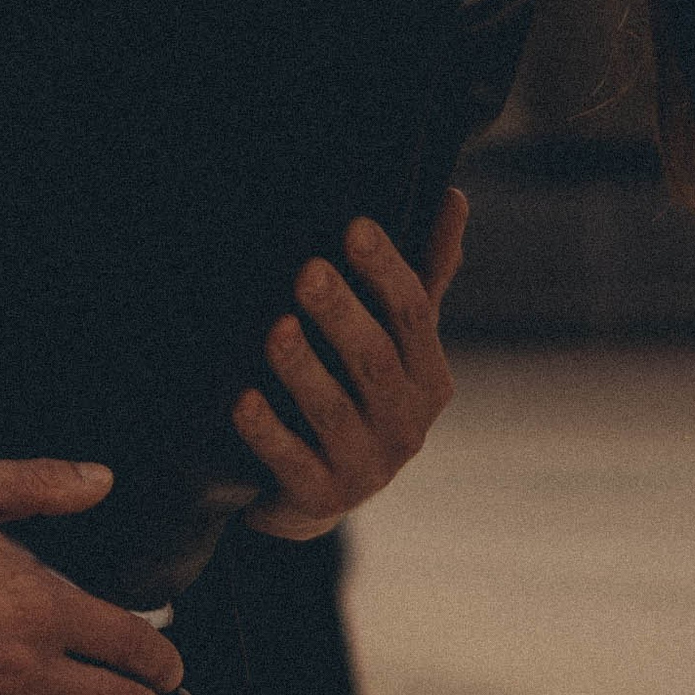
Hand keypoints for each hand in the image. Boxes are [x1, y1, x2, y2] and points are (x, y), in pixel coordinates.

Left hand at [236, 193, 465, 539]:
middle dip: (341, 314)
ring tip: (274, 329)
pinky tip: (240, 401)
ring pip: (334, 412)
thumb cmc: (361, 393)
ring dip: (303, 369)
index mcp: (429, 378)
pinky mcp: (322, 499)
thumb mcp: (396, 340)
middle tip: (307, 270)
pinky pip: (292, 463)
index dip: (386, 271)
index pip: (414, 315)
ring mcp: (368, 468)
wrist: (315, 492)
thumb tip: (454, 195)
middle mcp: (407, 425)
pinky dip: (267, 433)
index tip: (354, 227)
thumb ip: (423, 275)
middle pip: (375, 361)